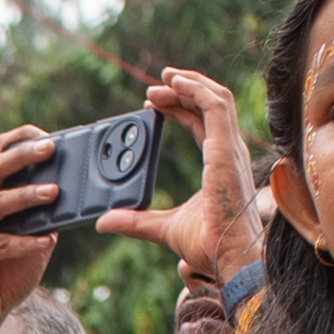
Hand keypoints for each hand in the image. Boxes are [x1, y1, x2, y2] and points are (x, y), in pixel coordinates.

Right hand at [0, 123, 69, 333]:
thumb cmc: (5, 275)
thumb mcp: (31, 238)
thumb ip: (42, 217)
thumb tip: (71, 195)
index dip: (21, 140)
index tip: (50, 136)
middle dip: (24, 156)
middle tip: (52, 148)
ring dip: (26, 196)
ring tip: (54, 192)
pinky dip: (25, 242)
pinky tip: (48, 241)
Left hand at [117, 66, 254, 289]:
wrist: (229, 256)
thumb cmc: (208, 245)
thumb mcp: (162, 228)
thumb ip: (135, 222)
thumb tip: (104, 222)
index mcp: (220, 164)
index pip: (203, 123)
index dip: (180, 108)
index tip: (153, 104)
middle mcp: (229, 152)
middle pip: (210, 105)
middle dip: (184, 89)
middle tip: (156, 84)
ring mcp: (230, 149)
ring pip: (216, 99)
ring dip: (189, 84)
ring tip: (164, 77)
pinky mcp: (225, 149)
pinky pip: (215, 106)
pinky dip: (196, 90)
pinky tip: (175, 84)